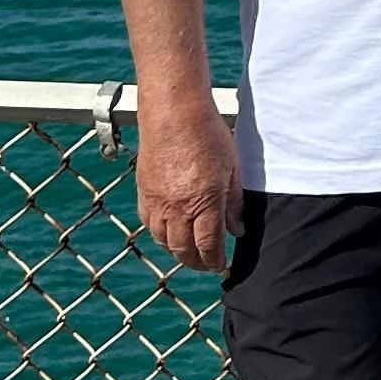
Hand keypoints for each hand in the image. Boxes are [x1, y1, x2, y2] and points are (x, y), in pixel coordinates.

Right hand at [135, 102, 243, 274]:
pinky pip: (148, 224)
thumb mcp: (233, 169)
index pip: (208, 245)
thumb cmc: (209, 135)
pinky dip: (159, 235)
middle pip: (183, 249)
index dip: (215, 260)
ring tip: (189, 253)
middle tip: (206, 266)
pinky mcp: (143, 191)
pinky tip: (169, 233)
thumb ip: (234, 203)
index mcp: (204, 203)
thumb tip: (237, 230)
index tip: (221, 266)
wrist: (173, 113)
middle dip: (195, 262)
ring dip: (176, 252)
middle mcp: (176, 208)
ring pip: (163, 240)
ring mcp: (156, 201)